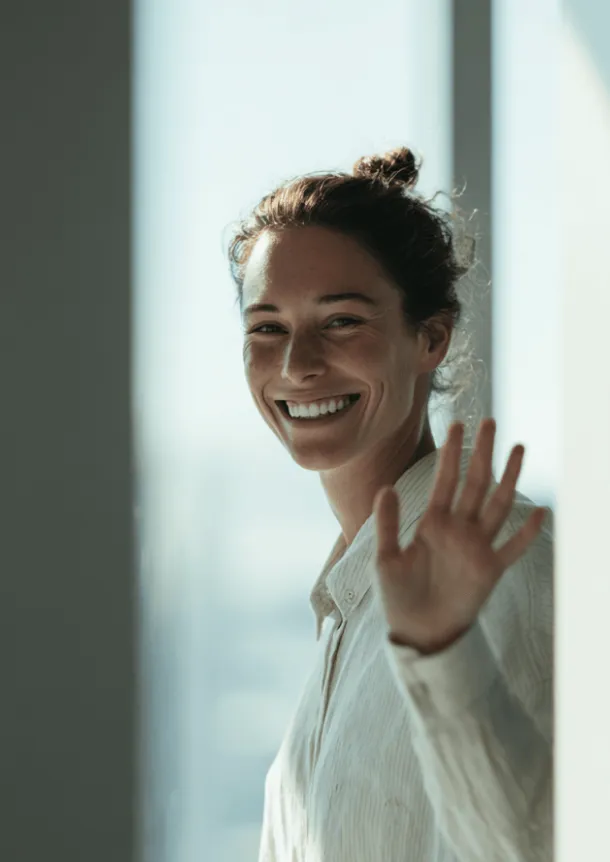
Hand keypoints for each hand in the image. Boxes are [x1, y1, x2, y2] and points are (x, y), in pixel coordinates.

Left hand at [373, 419, 547, 654]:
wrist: (417, 632)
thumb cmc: (398, 596)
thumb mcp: (386, 558)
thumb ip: (388, 524)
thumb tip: (385, 488)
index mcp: (433, 523)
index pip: (445, 479)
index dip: (452, 453)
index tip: (457, 424)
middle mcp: (458, 529)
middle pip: (474, 483)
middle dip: (482, 453)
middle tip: (489, 422)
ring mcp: (476, 547)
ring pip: (497, 505)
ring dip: (508, 478)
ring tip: (518, 449)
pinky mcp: (490, 570)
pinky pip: (513, 548)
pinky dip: (526, 532)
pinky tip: (538, 512)